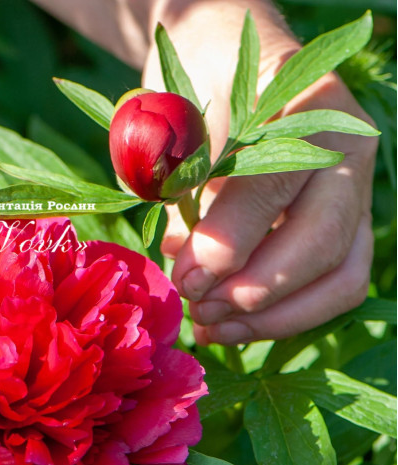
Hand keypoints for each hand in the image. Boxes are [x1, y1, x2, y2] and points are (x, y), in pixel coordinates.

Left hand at [145, 3, 376, 343]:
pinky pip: (330, 288)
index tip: (185, 277)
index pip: (275, 186)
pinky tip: (228, 328)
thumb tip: (186, 262)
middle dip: (252, 290)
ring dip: (272, 317)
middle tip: (196, 306)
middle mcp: (349, 153)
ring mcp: (354, 196)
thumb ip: (186, 190)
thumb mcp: (180, 128)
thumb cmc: (196, 90)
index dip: (227, 242)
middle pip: (322, 242)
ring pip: (339, 277)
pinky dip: (281, 318)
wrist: (222, 65)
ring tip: (208, 327)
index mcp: (309, 110)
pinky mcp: (343, 232)